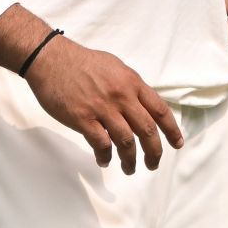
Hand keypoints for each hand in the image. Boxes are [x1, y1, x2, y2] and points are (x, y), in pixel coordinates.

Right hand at [23, 37, 183, 174]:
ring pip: (126, 142)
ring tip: (130, 168)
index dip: (171, 130)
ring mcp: (102, 108)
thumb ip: (131, 87)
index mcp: (132, 83)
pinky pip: (101, 144)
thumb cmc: (82, 62)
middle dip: (154, 152)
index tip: (177, 144)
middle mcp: (121, 96)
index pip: (160, 110)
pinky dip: (105, 156)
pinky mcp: (83, 118)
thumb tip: (142, 104)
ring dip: (130, 160)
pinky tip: (105, 160)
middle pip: (147, 130)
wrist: (51, 59)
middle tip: (153, 164)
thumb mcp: (115, 67)